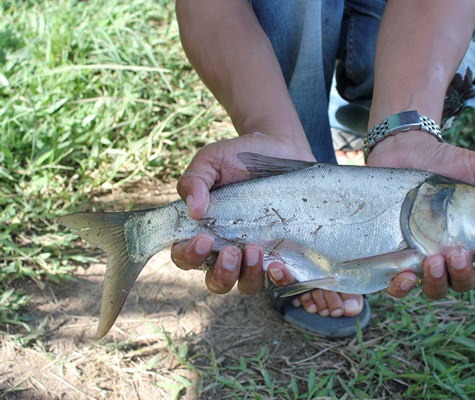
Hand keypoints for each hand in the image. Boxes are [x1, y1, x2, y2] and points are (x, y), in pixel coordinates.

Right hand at [171, 132, 314, 294]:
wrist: (279, 147)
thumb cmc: (238, 157)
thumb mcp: (210, 161)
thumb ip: (195, 181)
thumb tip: (194, 210)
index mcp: (204, 231)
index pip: (186, 258)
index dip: (189, 255)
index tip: (203, 238)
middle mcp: (228, 249)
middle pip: (216, 281)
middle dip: (221, 273)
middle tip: (231, 251)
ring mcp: (257, 253)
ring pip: (246, 284)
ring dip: (248, 275)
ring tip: (255, 250)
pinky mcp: (284, 251)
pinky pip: (280, 279)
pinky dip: (279, 279)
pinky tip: (278, 266)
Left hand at [367, 132, 474, 299]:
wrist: (403, 152)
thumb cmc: (445, 163)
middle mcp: (450, 255)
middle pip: (463, 282)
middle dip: (463, 273)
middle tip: (457, 252)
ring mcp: (421, 258)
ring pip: (435, 289)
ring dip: (437, 282)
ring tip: (433, 260)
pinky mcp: (395, 257)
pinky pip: (399, 286)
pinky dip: (403, 288)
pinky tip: (405, 277)